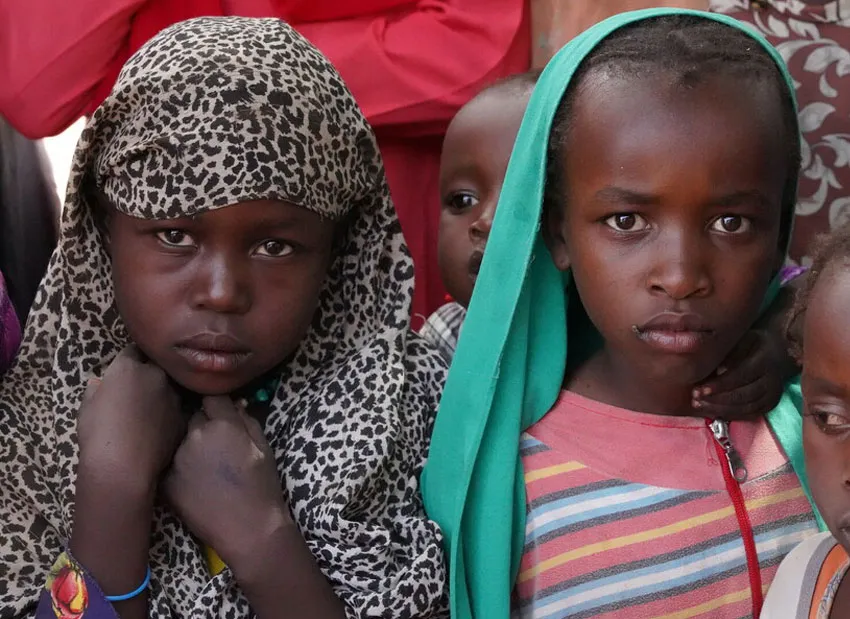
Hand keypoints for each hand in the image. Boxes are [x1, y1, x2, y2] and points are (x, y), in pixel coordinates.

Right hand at [77, 345, 185, 485]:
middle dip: (149, 373)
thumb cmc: (97, 433)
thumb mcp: (86, 406)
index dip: (130, 360)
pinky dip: (170, 413)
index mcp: (129, 368)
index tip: (127, 369)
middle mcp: (156, 375)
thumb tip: (101, 385)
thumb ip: (97, 390)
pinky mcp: (183, 416)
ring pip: (170, 387)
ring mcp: (174, 396)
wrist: (124, 465)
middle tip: (138, 389)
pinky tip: (159, 427)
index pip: (133, 351)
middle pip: (155, 367)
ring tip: (150, 410)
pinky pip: (177, 408)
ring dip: (162, 392)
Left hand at [163, 396, 291, 572]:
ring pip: (180, 440)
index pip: (212, 397)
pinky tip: (193, 482)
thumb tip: (234, 404)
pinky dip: (179, 468)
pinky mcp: (166, 480)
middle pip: (193, 417)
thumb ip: (247, 419)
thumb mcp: (263, 446)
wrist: (247, 529)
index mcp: (223, 424)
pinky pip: (170, 463)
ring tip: (205, 467)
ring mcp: (177, 458)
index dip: (217, 405)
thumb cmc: (262, 486)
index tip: (221, 413)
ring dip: (189, 446)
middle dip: (203, 424)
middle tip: (216, 443)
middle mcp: (195, 435)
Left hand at [692, 329, 791, 420]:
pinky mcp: (769, 405)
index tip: (700, 389)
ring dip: (719, 409)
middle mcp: (771, 381)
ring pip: (744, 408)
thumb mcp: (744, 340)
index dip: (719, 385)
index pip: (740, 376)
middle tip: (695, 398)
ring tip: (698, 405)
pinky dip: (729, 414)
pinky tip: (711, 411)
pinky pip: (748, 414)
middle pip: (741, 395)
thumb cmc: (754, 344)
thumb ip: (730, 352)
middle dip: (716, 399)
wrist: (779, 353)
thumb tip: (716, 367)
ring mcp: (772, 396)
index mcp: (764, 362)